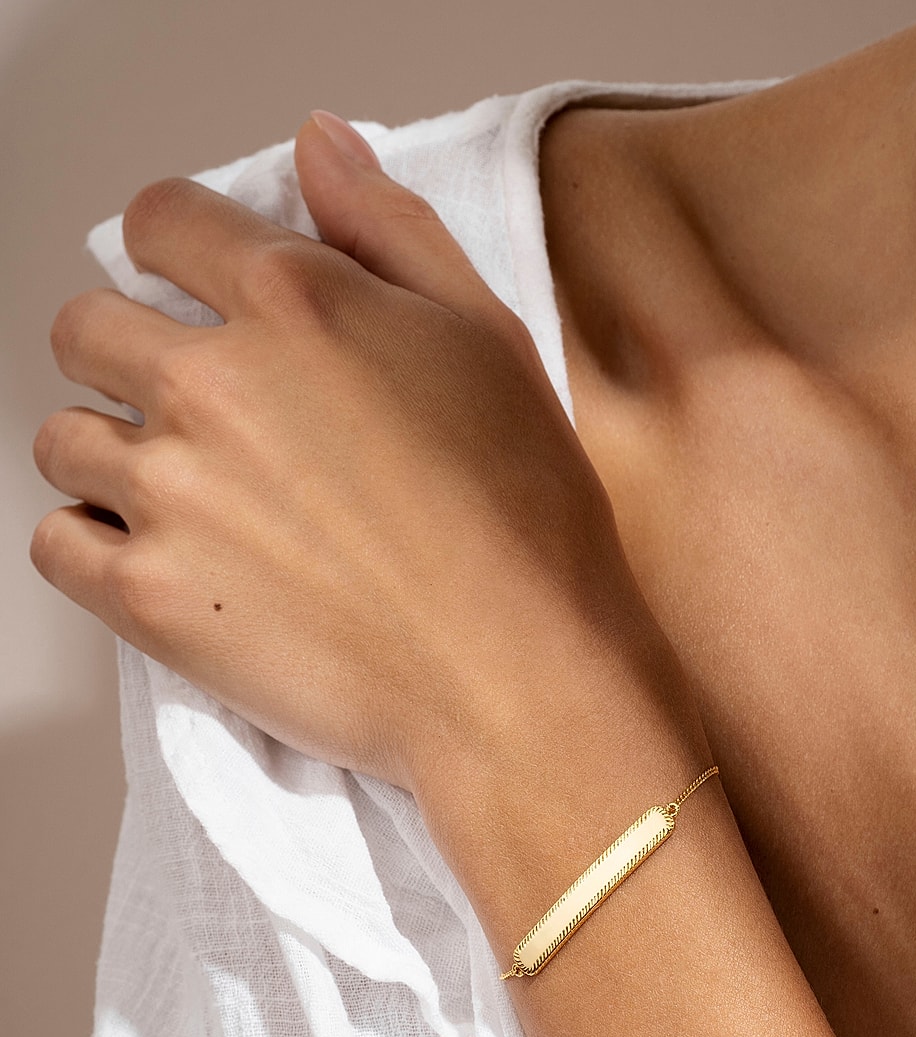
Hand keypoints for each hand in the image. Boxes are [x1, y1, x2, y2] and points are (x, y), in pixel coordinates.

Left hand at [30, 113, 699, 807]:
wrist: (519, 676)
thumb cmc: (526, 521)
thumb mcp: (488, 340)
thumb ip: (389, 230)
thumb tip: (316, 147)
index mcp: (295, 303)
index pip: (162, 223)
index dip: (171, 248)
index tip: (184, 284)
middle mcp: (211, 383)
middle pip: (86, 329)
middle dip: (125, 353)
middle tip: (188, 406)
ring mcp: (171, 492)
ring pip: (64, 438)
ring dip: (110, 453)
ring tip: (184, 496)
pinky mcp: (151, 597)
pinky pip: (56, 543)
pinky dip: (91, 543)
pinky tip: (157, 555)